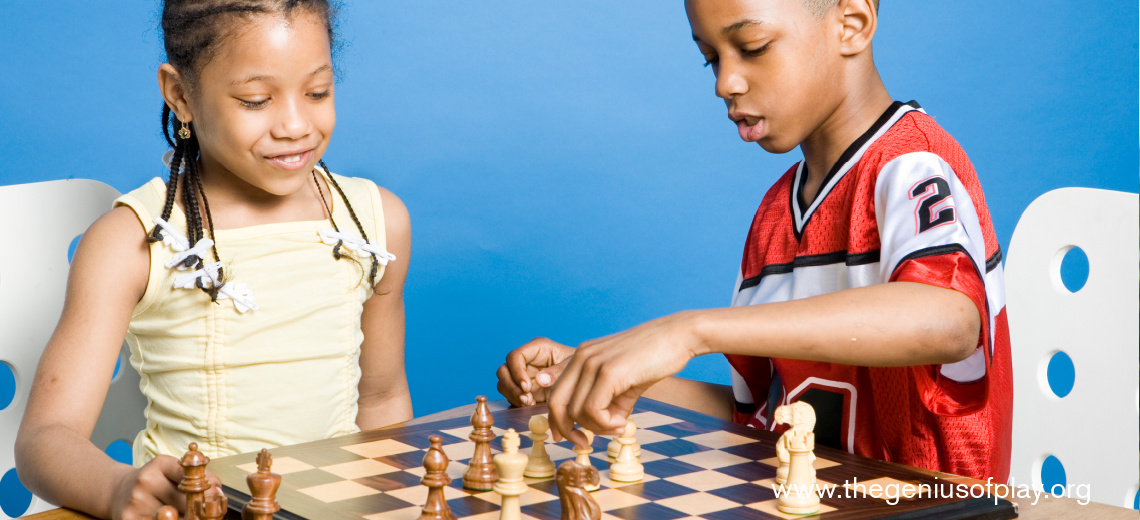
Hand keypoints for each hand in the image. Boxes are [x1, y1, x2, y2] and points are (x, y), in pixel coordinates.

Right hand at [110, 455, 221, 519]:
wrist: (117, 490)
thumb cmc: (154, 481)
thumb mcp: (172, 470)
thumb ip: (197, 476)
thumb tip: (218, 491)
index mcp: (160, 464)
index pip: (190, 475)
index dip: (208, 489)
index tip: (217, 496)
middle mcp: (145, 481)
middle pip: (185, 500)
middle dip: (200, 507)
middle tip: (207, 511)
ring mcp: (136, 502)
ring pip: (173, 517)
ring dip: (188, 517)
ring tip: (191, 515)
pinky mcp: (128, 519)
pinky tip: (175, 519)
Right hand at [496, 337, 574, 406]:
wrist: (585, 379)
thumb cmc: (581, 366)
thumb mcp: (573, 366)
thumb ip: (557, 372)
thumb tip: (539, 380)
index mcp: (537, 348)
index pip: (515, 356)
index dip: (517, 372)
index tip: (527, 387)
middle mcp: (526, 360)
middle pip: (503, 370)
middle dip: (512, 386)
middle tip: (527, 399)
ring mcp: (523, 374)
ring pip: (503, 383)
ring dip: (513, 395)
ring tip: (529, 403)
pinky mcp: (523, 387)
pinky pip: (511, 394)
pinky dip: (517, 401)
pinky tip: (530, 405)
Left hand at [547, 312, 702, 445]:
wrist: (678, 336)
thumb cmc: (653, 358)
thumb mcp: (624, 382)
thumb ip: (609, 403)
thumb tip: (602, 428)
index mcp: (581, 356)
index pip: (555, 391)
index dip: (557, 419)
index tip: (571, 437)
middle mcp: (581, 356)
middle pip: (556, 403)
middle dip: (566, 429)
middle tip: (584, 443)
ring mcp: (593, 362)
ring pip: (575, 411)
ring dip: (596, 428)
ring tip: (618, 426)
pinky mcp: (608, 372)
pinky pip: (592, 410)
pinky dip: (605, 424)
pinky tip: (622, 423)